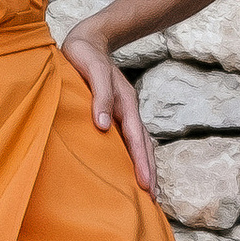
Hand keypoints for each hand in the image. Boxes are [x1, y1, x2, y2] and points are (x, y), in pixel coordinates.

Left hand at [63, 24, 155, 195]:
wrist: (88, 40)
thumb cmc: (86, 55)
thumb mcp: (93, 71)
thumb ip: (100, 96)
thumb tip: (103, 126)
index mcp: (125, 103)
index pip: (136, 139)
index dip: (141, 162)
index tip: (146, 185)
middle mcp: (128, 110)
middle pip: (144, 146)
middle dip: (150, 171)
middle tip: (153, 199)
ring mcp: (124, 113)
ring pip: (139, 144)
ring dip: (145, 166)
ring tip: (148, 190)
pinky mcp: (116, 113)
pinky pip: (129, 139)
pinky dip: (135, 155)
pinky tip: (131, 168)